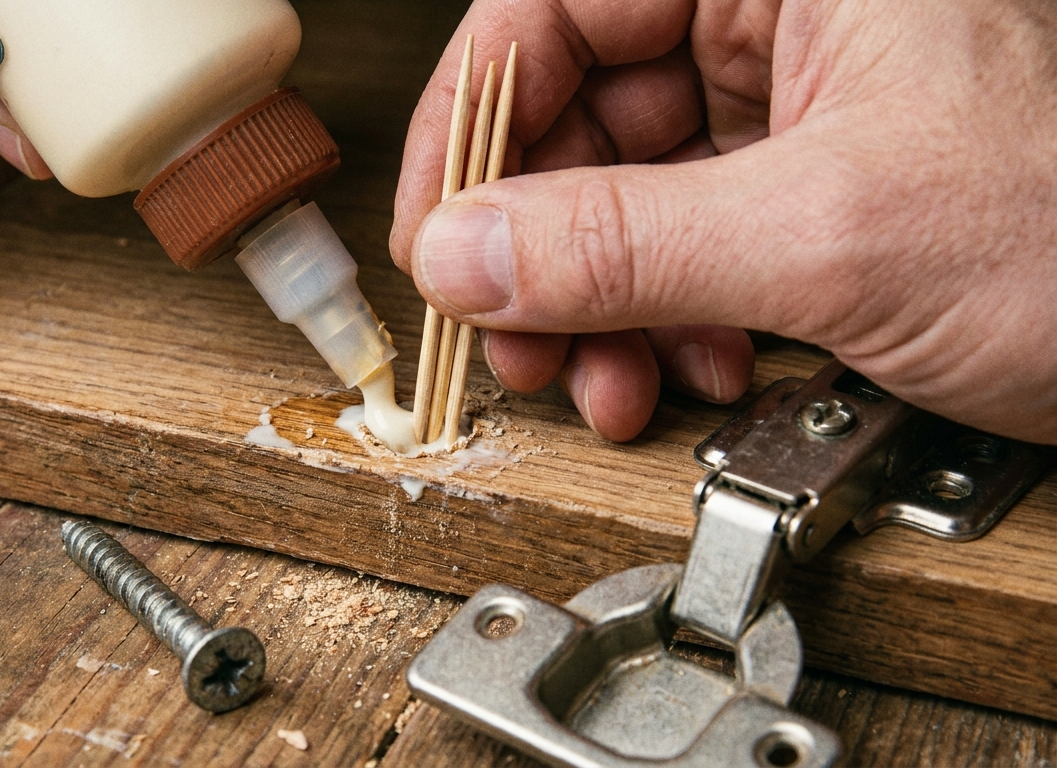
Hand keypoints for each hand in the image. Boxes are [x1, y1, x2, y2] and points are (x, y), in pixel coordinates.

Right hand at [391, 0, 1056, 444]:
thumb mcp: (833, 237)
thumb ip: (625, 244)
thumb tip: (465, 253)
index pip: (553, 8)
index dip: (475, 125)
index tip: (437, 231)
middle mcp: (778, 14)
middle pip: (579, 111)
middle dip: (539, 246)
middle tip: (516, 337)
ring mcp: (791, 103)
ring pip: (621, 190)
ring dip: (597, 303)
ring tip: (608, 380)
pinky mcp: (807, 184)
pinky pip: (684, 241)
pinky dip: (664, 318)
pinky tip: (689, 366)